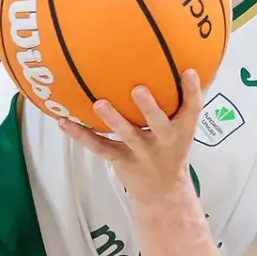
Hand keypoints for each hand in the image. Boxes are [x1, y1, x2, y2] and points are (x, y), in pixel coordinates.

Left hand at [55, 74, 204, 198]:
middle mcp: (163, 141)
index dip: (192, 91)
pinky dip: (80, 135)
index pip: (193, 109)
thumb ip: (184, 101)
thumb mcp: (183, 129)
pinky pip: (99, 146)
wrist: (163, 192)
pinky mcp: (121, 160)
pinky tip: (64, 121)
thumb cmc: (171, 151)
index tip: (188, 72)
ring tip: (99, 103)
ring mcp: (141, 152)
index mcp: (182, 130)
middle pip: (158, 123)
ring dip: (113, 119)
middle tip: (138, 89)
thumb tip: (188, 63)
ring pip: (127, 134)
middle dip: (149, 107)